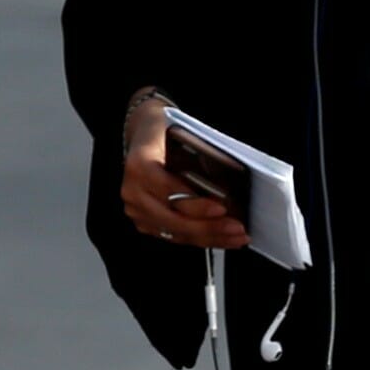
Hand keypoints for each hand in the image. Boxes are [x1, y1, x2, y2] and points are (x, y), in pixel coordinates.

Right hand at [117, 92, 247, 252]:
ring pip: (176, 232)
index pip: (171, 192)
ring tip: (233, 237)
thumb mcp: (182, 134)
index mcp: (140, 166)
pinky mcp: (143, 220)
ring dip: (208, 238)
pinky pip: (173, 235)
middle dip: (209, 228)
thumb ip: (200, 159)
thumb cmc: (164, 131)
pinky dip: (198, 239)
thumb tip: (229, 186)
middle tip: (236, 229)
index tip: (221, 210)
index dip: (197, 206)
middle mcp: (133, 190)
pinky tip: (218, 238)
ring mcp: (136, 208)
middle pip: (174, 219)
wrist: (143, 132)